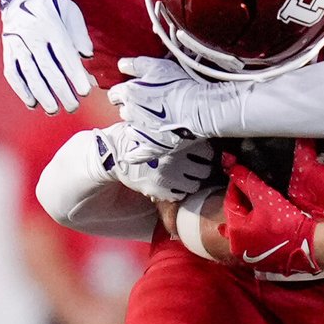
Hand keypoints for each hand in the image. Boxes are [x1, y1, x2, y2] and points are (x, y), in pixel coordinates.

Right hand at [1, 0, 93, 112]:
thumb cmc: (53, 7)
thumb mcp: (71, 12)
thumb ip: (80, 34)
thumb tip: (88, 56)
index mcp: (51, 25)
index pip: (65, 55)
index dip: (75, 75)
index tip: (85, 91)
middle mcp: (32, 35)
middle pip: (47, 68)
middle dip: (61, 90)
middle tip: (74, 106)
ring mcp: (17, 43)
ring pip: (29, 73)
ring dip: (41, 94)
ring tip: (54, 110)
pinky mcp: (7, 50)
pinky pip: (12, 72)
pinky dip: (21, 90)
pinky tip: (32, 103)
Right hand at [98, 123, 214, 201]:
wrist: (114, 154)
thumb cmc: (140, 138)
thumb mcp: (160, 128)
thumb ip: (182, 130)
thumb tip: (206, 130)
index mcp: (178, 140)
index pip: (209, 152)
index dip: (206, 153)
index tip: (201, 152)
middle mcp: (175, 159)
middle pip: (205, 170)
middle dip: (202, 167)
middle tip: (195, 164)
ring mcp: (168, 177)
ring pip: (195, 185)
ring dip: (192, 180)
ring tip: (184, 174)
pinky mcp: (159, 191)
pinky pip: (180, 195)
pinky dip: (178, 190)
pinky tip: (172, 182)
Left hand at [108, 56, 208, 157]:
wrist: (199, 109)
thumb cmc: (179, 86)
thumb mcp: (157, 66)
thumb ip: (136, 64)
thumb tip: (121, 64)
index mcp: (129, 94)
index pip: (114, 94)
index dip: (123, 92)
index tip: (134, 91)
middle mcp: (130, 114)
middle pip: (124, 112)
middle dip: (132, 109)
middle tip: (148, 106)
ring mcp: (140, 133)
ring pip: (130, 130)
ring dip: (137, 127)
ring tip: (151, 123)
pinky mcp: (152, 148)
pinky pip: (136, 155)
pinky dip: (133, 155)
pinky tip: (133, 154)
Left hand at [222, 160, 319, 276]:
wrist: (310, 245)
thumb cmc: (287, 222)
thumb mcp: (265, 196)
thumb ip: (246, 180)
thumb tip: (231, 165)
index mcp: (234, 231)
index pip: (230, 202)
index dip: (236, 186)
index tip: (243, 176)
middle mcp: (237, 247)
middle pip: (236, 217)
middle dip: (242, 202)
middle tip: (252, 189)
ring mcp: (249, 256)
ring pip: (244, 230)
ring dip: (249, 216)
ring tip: (260, 205)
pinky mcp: (261, 261)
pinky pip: (253, 241)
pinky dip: (256, 230)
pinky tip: (265, 223)